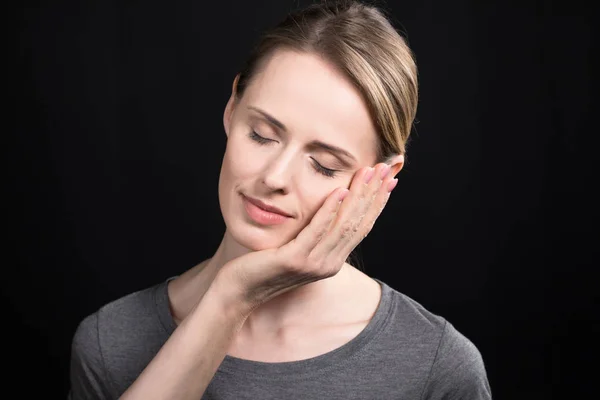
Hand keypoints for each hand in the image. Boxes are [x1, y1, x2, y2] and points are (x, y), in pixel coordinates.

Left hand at [216, 163, 398, 311]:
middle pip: (358, 223)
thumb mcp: (297, 249)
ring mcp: (313, 264)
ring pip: (343, 225)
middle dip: (373, 193)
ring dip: (358, 196)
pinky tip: (339, 190)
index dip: (377, 202)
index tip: (388, 179)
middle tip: (384, 168)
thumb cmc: (263, 266)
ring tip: (367, 173)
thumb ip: (315, 234)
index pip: (362, 227)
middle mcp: (329, 264)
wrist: (239, 291)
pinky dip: (330, 210)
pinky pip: (317, 231)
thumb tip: (329, 209)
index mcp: (332, 260)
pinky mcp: (295, 260)